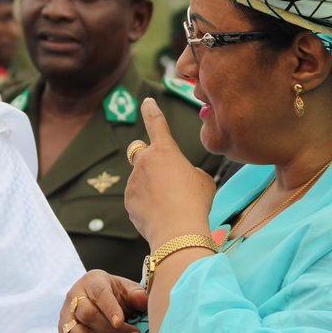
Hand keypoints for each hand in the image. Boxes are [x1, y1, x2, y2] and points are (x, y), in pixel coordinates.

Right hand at [58, 269, 145, 332]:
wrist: (98, 303)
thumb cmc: (116, 296)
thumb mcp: (128, 290)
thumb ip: (137, 295)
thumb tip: (144, 301)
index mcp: (92, 281)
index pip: (99, 293)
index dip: (110, 309)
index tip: (121, 322)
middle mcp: (74, 296)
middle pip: (87, 315)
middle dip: (111, 330)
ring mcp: (66, 316)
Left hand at [124, 98, 215, 248]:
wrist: (178, 230)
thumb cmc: (195, 202)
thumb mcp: (202, 181)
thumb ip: (188, 173)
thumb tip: (180, 179)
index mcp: (165, 150)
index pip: (156, 123)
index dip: (151, 110)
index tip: (147, 101)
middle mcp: (144, 162)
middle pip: (139, 152)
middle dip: (147, 159)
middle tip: (161, 174)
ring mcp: (133, 181)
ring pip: (142, 181)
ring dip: (153, 189)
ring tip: (172, 206)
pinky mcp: (128, 200)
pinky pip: (138, 199)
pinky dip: (148, 205)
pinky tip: (162, 216)